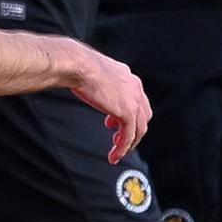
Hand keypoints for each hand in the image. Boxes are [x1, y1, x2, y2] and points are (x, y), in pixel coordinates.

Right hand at [57, 39, 152, 157]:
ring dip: (129, 143)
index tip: (113, 122)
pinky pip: (129, 136)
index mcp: (127, 76)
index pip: (137, 99)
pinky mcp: (127, 112)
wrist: (78, 65)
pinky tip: (114, 156)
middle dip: (134, 129)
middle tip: (118, 138)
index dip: (128, 113)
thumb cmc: (78, 65)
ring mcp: (133, 101)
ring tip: (117, 151)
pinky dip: (123, 148)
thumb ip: (97, 80)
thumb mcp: (93, 71)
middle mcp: (135, 87)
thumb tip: (83, 82)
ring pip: (139, 129)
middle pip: (144, 115)